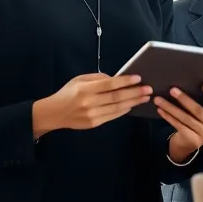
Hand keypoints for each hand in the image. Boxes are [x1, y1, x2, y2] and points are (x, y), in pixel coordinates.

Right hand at [33, 73, 152, 135]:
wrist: (54, 113)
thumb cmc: (67, 93)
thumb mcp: (79, 80)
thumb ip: (97, 78)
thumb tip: (116, 78)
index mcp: (85, 89)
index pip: (109, 84)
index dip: (125, 81)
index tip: (138, 78)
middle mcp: (89, 103)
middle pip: (117, 97)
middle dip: (135, 92)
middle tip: (148, 89)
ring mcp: (92, 115)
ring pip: (117, 108)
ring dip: (133, 102)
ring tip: (145, 97)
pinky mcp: (94, 123)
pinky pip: (113, 116)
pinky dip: (124, 110)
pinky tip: (132, 105)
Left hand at [158, 84, 202, 160]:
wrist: (192, 142)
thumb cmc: (199, 120)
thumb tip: (193, 81)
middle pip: (198, 111)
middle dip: (184, 99)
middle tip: (172, 90)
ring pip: (185, 118)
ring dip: (170, 108)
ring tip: (159, 100)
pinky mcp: (193, 140)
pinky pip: (178, 125)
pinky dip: (168, 117)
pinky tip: (160, 110)